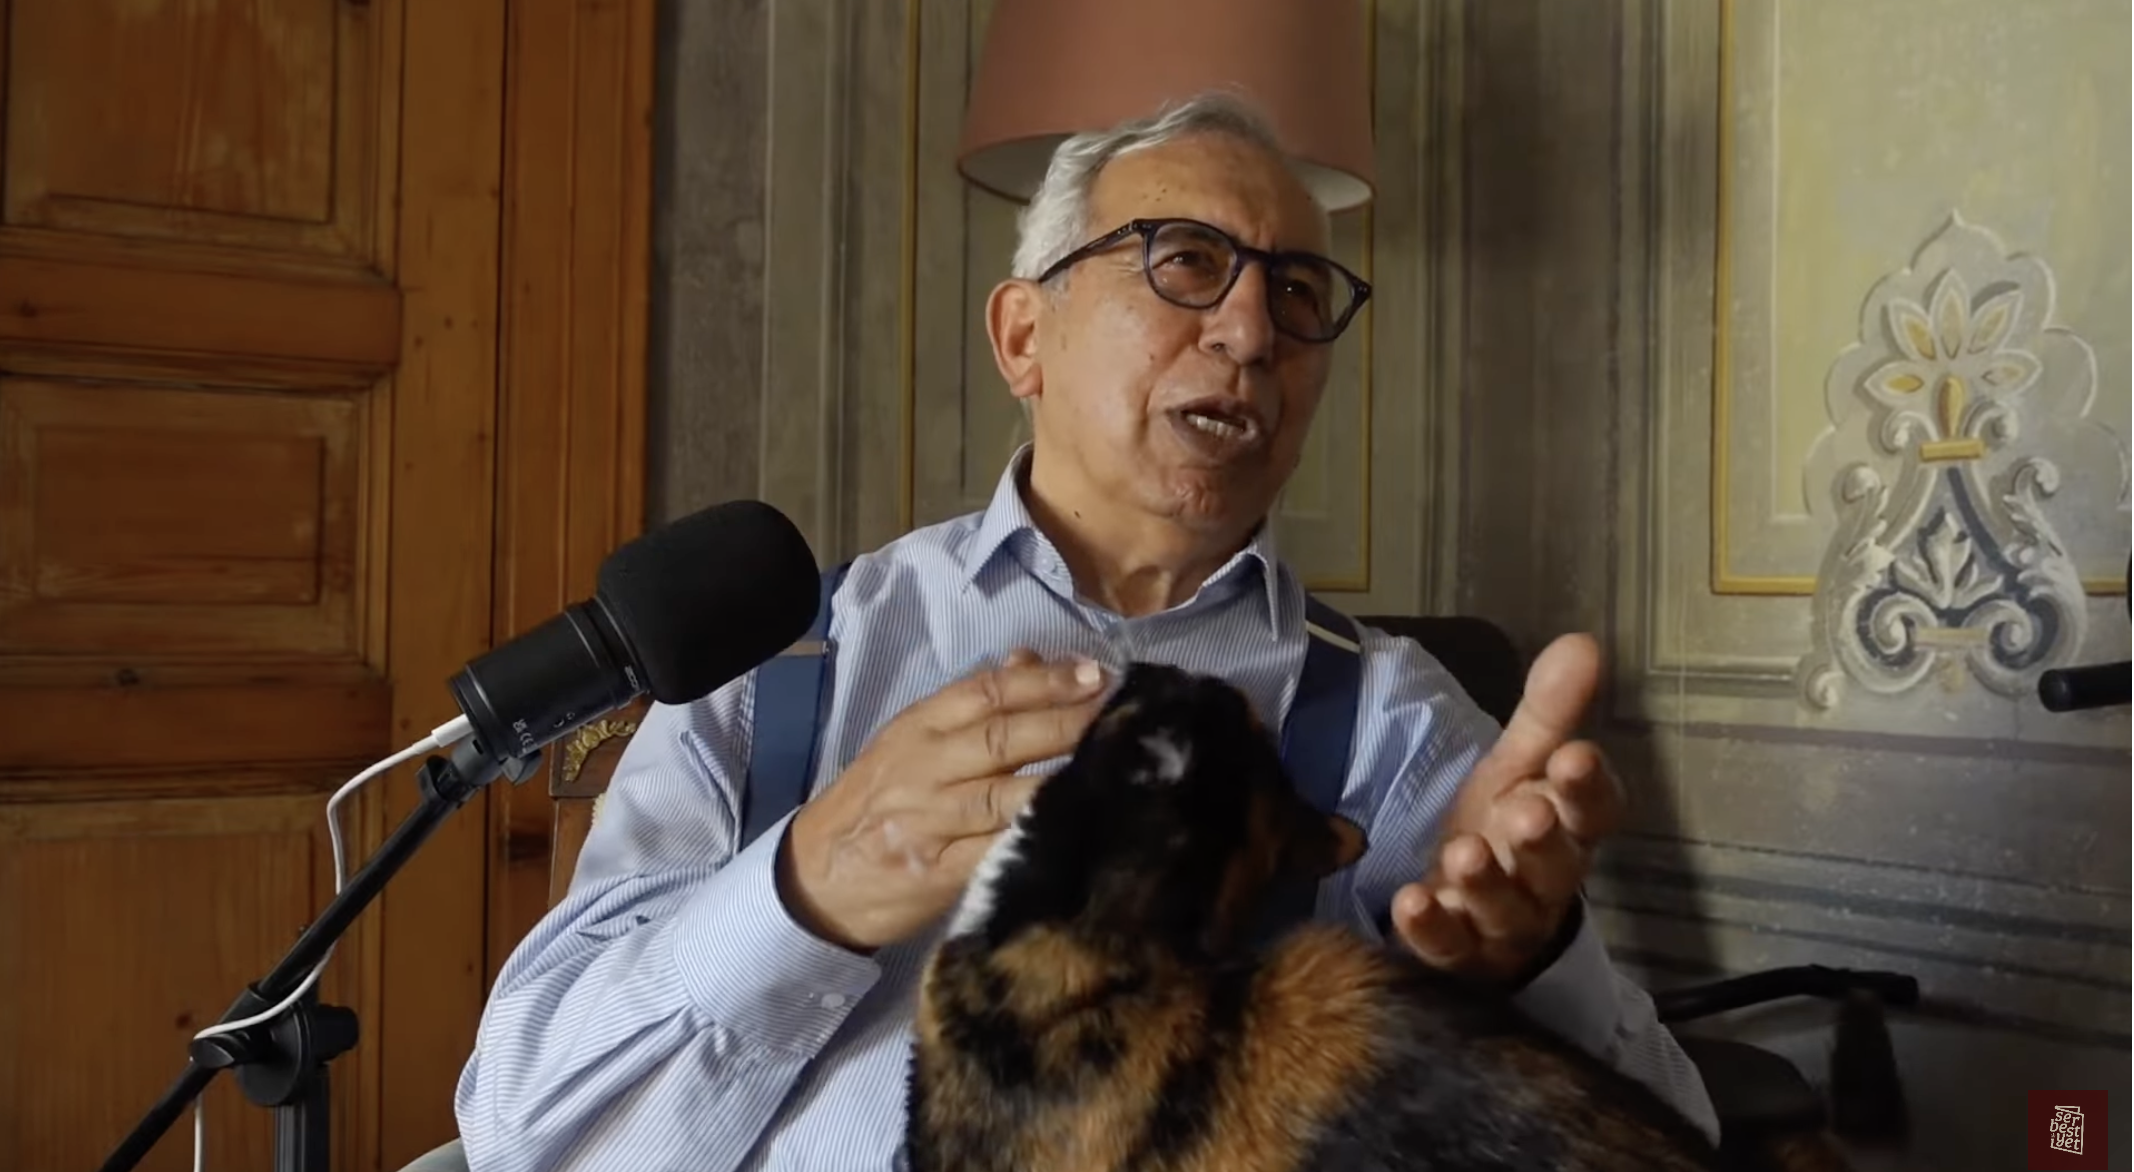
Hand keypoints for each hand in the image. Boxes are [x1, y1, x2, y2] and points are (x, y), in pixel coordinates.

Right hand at [778, 649, 1109, 951]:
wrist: (815, 878)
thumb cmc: (875, 802)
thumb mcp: (911, 741)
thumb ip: (970, 705)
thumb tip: (1030, 660)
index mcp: (918, 728)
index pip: (986, 693)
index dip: (1045, 681)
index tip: (1096, 673)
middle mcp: (924, 769)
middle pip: (1003, 739)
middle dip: (1067, 722)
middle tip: (1121, 711)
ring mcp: (931, 824)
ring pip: (1005, 796)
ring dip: (1062, 781)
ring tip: (1115, 765)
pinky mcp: (940, 875)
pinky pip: (996, 853)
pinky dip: (1037, 839)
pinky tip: (1075, 827)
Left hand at [1390, 633, 1624, 985]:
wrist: (1474, 912)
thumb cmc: (1502, 827)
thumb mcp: (1520, 767)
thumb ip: (1548, 713)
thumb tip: (1583, 642)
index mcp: (1569, 828)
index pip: (1595, 811)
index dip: (1588, 788)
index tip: (1575, 757)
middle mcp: (1544, 880)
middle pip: (1555, 865)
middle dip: (1542, 839)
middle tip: (1525, 811)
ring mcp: (1501, 924)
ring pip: (1504, 909)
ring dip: (1486, 883)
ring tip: (1464, 854)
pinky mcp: (1458, 955)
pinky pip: (1448, 947)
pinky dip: (1431, 927)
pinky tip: (1411, 902)